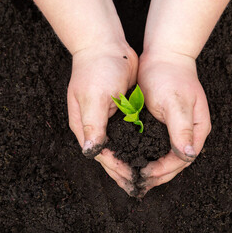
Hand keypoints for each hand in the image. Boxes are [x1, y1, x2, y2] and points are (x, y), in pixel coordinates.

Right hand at [67, 44, 138, 195]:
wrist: (106, 45)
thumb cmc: (97, 68)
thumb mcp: (94, 96)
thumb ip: (92, 124)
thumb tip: (90, 151)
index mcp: (84, 125)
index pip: (102, 154)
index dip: (117, 169)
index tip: (133, 181)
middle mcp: (95, 125)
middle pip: (110, 155)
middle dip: (124, 171)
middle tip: (140, 187)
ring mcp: (108, 119)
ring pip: (121, 146)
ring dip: (131, 160)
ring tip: (144, 176)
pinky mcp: (120, 111)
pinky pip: (129, 133)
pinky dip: (136, 145)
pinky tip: (147, 152)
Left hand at [137, 51, 210, 196]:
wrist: (162, 57)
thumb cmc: (170, 76)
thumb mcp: (175, 101)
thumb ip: (181, 128)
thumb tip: (188, 155)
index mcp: (197, 130)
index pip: (183, 159)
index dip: (164, 169)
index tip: (145, 173)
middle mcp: (189, 133)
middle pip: (175, 163)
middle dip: (157, 175)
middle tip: (138, 182)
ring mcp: (177, 130)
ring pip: (166, 157)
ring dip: (152, 169)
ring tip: (135, 177)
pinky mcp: (164, 126)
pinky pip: (157, 146)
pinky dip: (147, 155)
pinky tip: (135, 159)